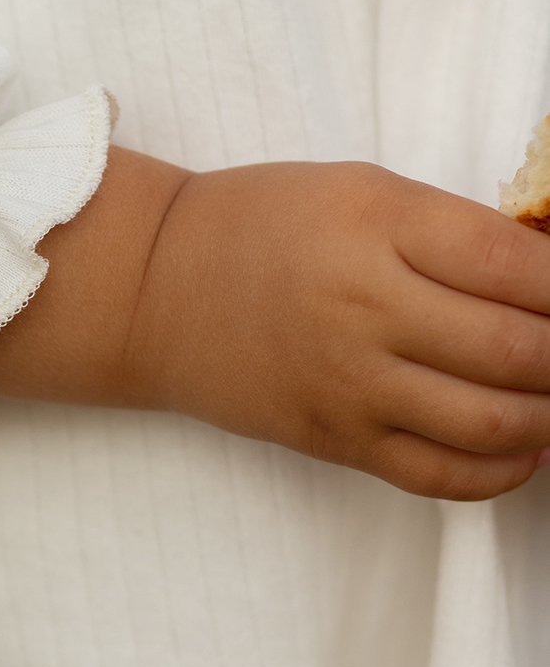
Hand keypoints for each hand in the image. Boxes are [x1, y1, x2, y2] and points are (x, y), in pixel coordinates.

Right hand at [0, 149, 549, 499]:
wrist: (153, 287)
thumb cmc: (257, 227)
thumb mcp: (357, 190)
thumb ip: (453, 229)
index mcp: (375, 223)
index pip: (522, 265)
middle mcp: (364, 306)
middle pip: (525, 350)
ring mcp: (348, 382)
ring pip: (497, 422)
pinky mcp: (333, 438)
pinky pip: (443, 476)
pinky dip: (504, 470)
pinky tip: (522, 445)